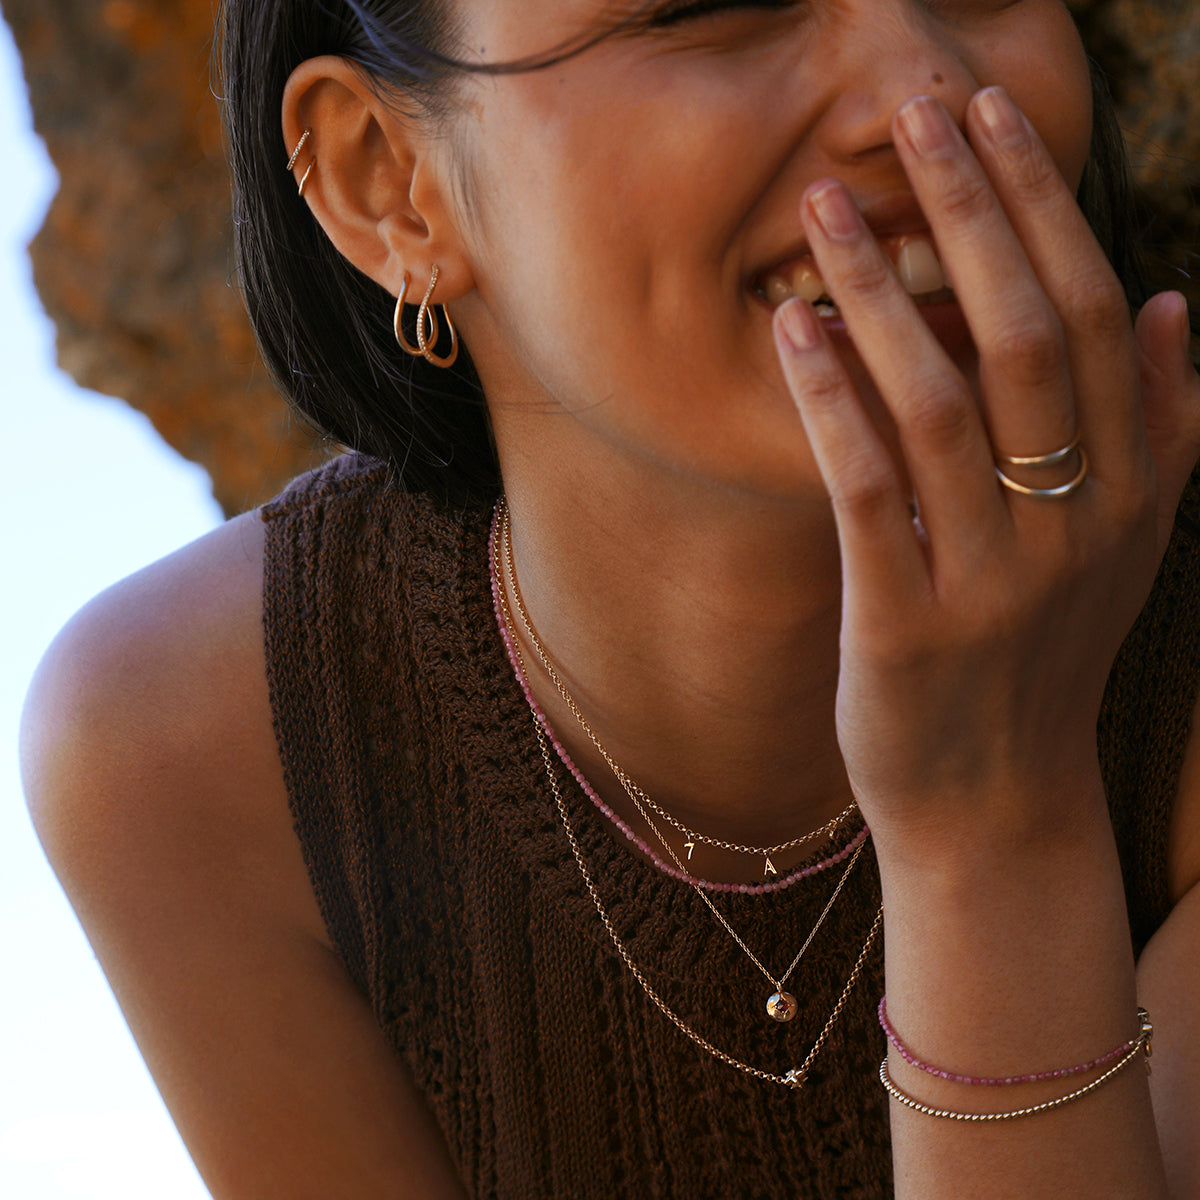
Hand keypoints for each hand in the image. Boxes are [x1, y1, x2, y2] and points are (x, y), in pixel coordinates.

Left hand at [772, 87, 1199, 854]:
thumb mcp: (1124, 549)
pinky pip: (866, 491)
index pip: (1091, 309)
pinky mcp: (905, 623)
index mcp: (1130, 487)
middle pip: (1025, 332)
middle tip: (909, 110)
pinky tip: (793, 330)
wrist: (995, 799)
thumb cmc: (1041, 656)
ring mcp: (991, 576)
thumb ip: (1160, 428)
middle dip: (969, 209)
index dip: (1041, 202)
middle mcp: (1073, 521)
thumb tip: (1170, 302)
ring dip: (883, 292)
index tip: (988, 112)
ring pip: (939, 401)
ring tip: (824, 210)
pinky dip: (831, 403)